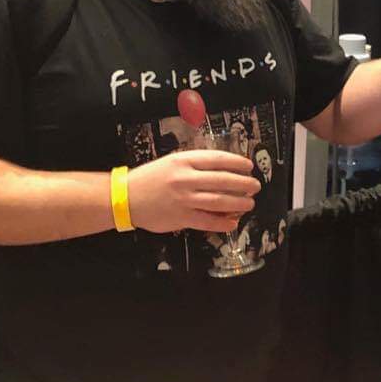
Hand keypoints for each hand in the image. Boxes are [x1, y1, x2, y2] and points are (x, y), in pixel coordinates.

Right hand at [126, 150, 259, 234]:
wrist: (125, 197)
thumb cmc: (150, 178)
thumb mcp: (171, 162)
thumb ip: (194, 165)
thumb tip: (223, 169)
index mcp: (183, 160)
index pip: (217, 159)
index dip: (237, 162)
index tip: (249, 166)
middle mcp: (185, 178)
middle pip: (223, 180)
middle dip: (243, 183)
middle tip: (255, 186)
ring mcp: (184, 199)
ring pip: (219, 201)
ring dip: (238, 203)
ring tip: (249, 203)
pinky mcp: (181, 217)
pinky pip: (208, 221)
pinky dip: (223, 222)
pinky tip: (232, 222)